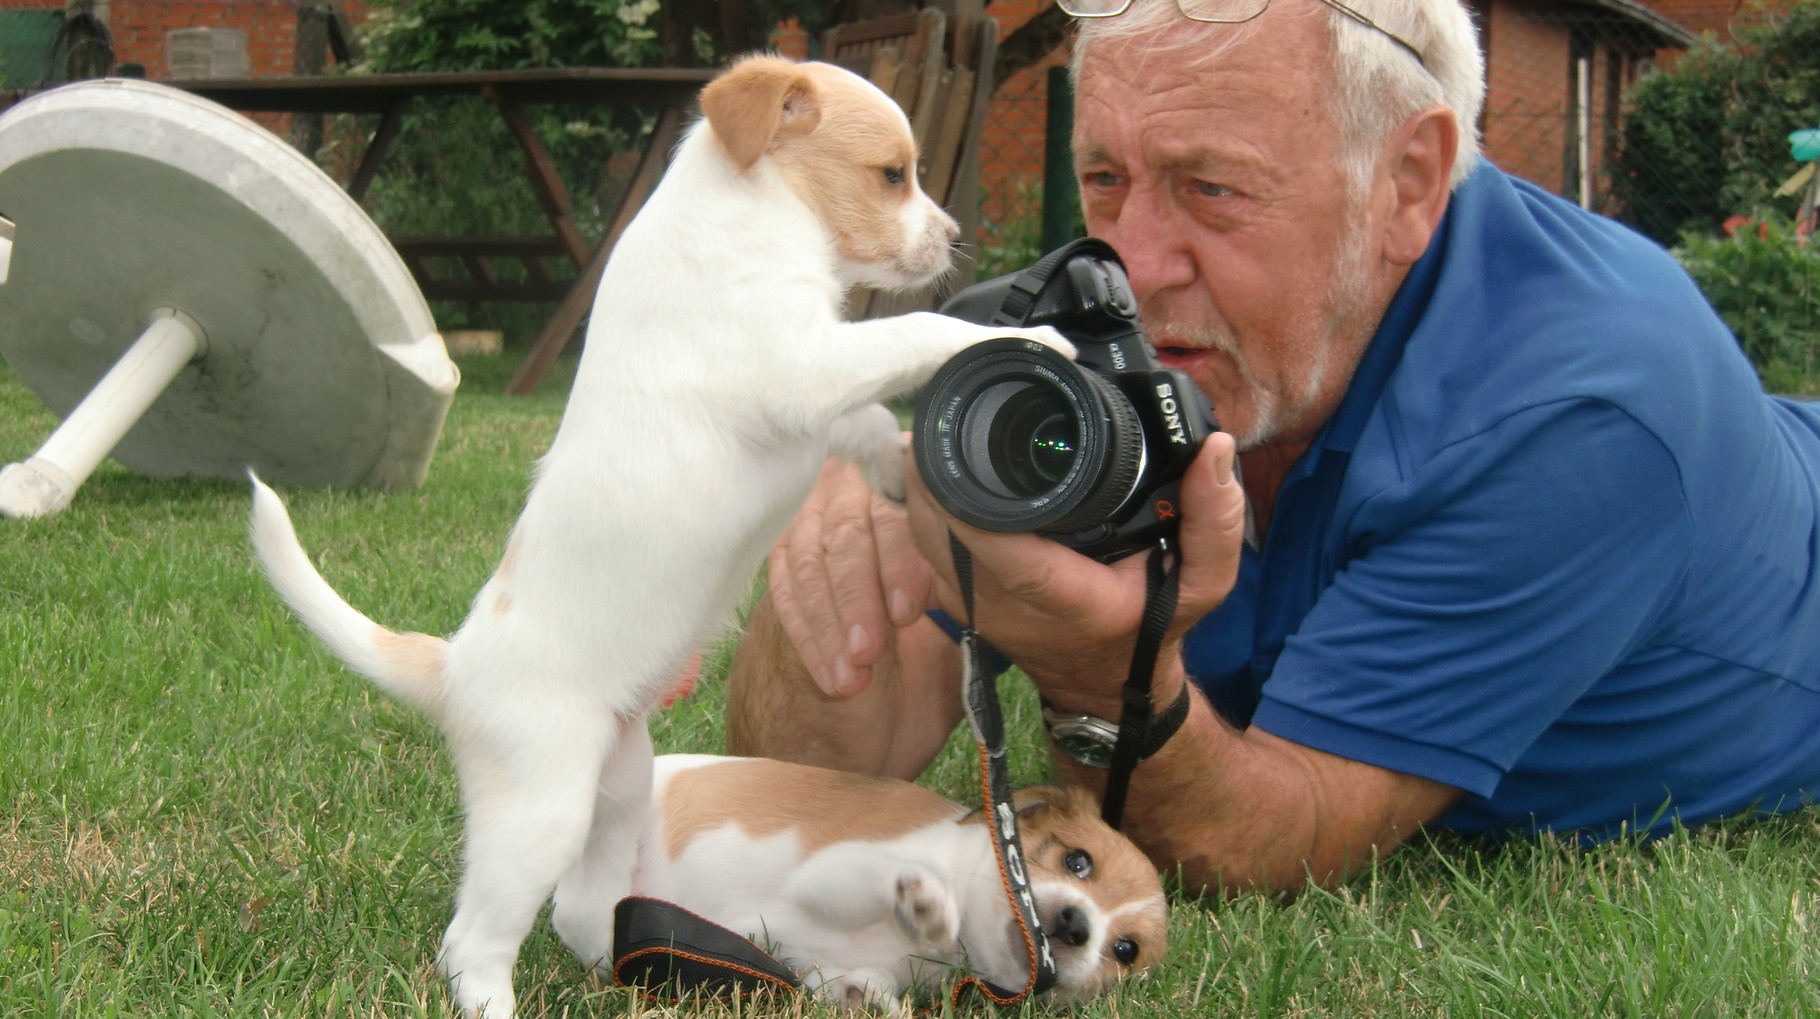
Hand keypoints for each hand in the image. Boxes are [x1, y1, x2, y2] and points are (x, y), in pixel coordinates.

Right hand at [767, 457, 939, 695]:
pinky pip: (786, 596)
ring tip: (851, 675)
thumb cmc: (930, 609)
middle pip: (845, 538)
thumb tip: (960, 577)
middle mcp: (848, 494)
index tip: (906, 612)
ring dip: (829, 627)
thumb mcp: (952, 591)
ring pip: (809, 568)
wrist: (888, 643)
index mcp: (898, 489)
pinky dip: (809, 640)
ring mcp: (808, 524)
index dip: (897, 564)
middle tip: (869, 650)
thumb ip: (952, 572)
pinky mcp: (783, 560)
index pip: (893, 516)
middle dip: (857, 599)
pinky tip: (831, 675)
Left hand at [903, 431, 1245, 715]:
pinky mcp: (955, 598)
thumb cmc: (1152, 628)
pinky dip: (925, 504)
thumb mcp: (1204, 584)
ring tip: (937, 426)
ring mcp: (973, 607)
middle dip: (934, 474)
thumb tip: (1213, 450)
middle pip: (944, 534)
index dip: (971, 507)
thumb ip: (1215, 521)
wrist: (1106, 684)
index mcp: (1068, 602)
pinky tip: (937, 464)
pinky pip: (925, 543)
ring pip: (923, 536)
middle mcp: (1008, 608)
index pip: (1006, 554)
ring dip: (923, 483)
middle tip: (941, 414)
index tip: (953, 453)